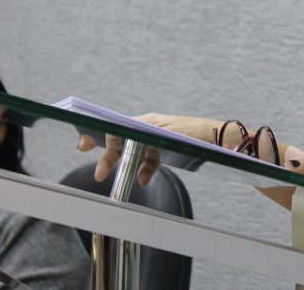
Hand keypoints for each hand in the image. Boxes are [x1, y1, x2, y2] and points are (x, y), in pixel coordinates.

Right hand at [77, 114, 221, 185]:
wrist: (219, 140)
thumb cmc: (195, 133)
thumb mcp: (165, 134)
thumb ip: (142, 134)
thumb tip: (120, 133)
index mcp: (146, 121)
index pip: (116, 126)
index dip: (99, 134)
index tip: (83, 144)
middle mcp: (149, 128)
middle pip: (122, 142)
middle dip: (108, 156)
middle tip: (98, 173)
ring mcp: (156, 140)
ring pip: (133, 153)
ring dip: (123, 166)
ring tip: (112, 178)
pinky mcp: (165, 150)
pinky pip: (149, 161)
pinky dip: (144, 171)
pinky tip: (142, 181)